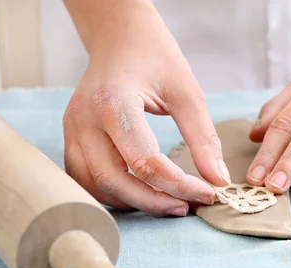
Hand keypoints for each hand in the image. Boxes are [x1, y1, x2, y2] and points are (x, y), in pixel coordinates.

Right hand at [62, 1, 229, 215]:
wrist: (120, 37)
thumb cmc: (155, 58)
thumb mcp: (187, 93)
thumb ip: (203, 138)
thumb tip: (218, 180)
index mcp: (112, 103)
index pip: (145, 162)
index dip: (179, 185)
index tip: (208, 193)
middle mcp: (84, 120)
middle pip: (114, 181)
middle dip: (154, 202)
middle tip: (186, 207)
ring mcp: (72, 130)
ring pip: (96, 186)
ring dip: (132, 202)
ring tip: (168, 203)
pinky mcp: (71, 138)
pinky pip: (86, 179)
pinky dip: (113, 194)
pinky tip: (141, 194)